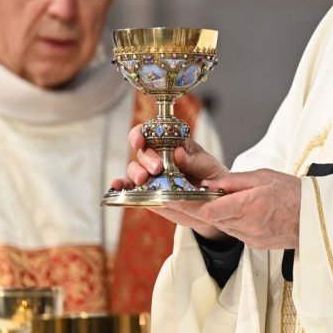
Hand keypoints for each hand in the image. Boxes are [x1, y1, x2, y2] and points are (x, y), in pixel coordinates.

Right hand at [108, 132, 232, 240]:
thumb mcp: (208, 166)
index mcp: (171, 143)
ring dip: (135, 173)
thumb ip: (194, 160)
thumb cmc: (212, 177)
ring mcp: (151, 175)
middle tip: (156, 169)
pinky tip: (116, 187)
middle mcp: (158, 156)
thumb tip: (178, 152)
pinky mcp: (147, 192)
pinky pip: (131, 188)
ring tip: (144, 180)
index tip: (141, 139)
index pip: (151, 132)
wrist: (216, 201)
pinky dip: (121, 186)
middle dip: (146, 158)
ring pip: (134, 169)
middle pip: (142, 152)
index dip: (141, 133)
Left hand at [166, 167, 301, 249]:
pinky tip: (218, 210)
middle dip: (183, 208)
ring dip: (202, 214)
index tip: (166, 198)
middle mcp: (246, 225)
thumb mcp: (264, 176)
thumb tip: (207, 184)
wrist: (317, 219)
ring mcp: (249, 237)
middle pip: (207, 219)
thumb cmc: (293, 192)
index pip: (209, 210)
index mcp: (250, 206)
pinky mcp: (253, 244)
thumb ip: (234, 181)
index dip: (185, 205)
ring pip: (218, 225)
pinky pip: (232, 231)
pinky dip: (223, 220)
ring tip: (182, 201)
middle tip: (160, 199)